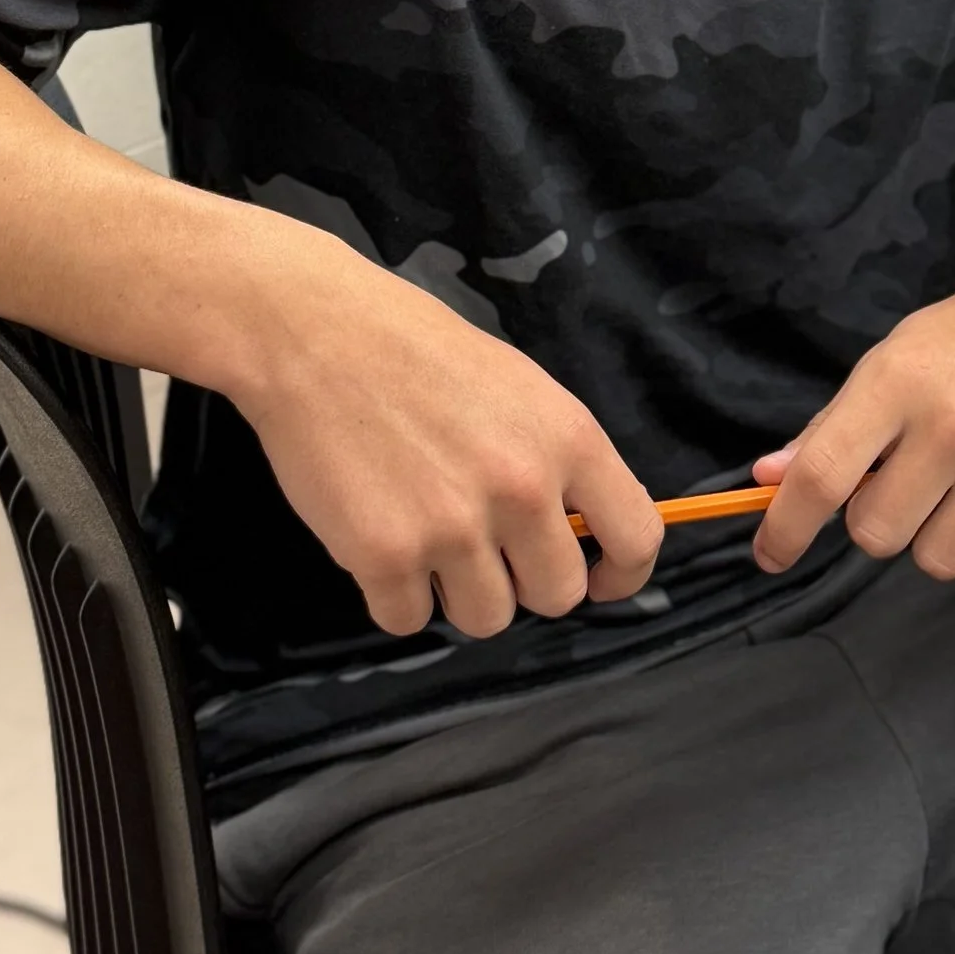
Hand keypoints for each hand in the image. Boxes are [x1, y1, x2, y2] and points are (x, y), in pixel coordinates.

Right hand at [226, 225, 662, 640]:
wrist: (318, 333)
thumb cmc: (418, 351)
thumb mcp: (520, 388)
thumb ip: (556, 460)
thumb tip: (578, 530)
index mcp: (569, 440)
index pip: (636, 538)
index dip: (620, 573)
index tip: (597, 579)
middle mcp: (523, 490)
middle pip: (557, 596)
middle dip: (524, 582)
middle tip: (485, 546)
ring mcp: (453, 528)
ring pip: (486, 619)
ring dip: (458, 594)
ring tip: (427, 540)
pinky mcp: (384, 557)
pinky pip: (408, 619)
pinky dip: (394, 595)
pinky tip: (379, 541)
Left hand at [750, 244, 954, 585]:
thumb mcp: (902, 353)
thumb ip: (837, 421)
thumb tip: (772, 480)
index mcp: (900, 379)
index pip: (822, 475)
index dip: (787, 527)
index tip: (771, 553)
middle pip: (876, 534)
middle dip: (880, 518)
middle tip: (908, 483)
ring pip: (938, 559)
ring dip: (940, 534)